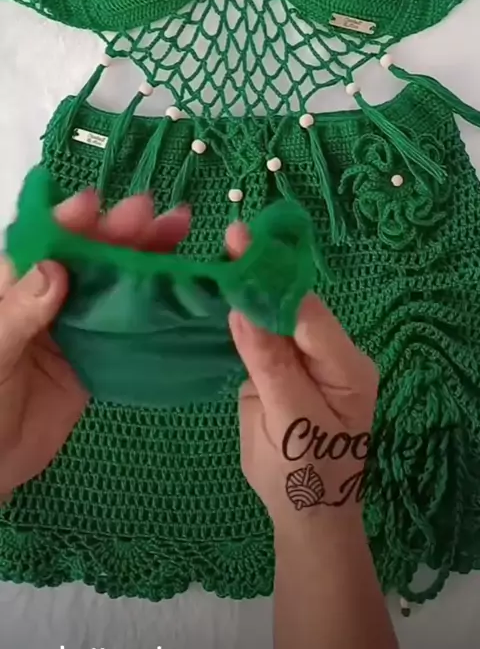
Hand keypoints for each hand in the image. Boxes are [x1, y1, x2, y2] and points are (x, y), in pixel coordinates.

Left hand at [0, 191, 189, 498]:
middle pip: (86, 257)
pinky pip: (124, 327)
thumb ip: (17, 313)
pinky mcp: (93, 358)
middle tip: (154, 213)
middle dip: (118, 232)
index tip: (96, 204)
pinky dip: (152, 309)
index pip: (42, 244)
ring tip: (178, 231)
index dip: (68, 222)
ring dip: (143, 259)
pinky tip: (179, 291)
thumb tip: (55, 269)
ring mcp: (73, 328)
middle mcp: (46, 300)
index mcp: (12, 288)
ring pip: (111, 285)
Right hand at [227, 223, 378, 532]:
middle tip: (227, 238)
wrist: (303, 515)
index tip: (241, 248)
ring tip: (218, 255)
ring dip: (248, 290)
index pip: (308, 314)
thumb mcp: (289, 421)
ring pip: (276, 317)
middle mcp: (329, 355)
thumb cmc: (305, 476)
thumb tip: (242, 310)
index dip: (274, 280)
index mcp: (346, 367)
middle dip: (261, 275)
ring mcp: (303, 361)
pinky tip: (219, 291)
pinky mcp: (280, 369)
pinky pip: (261, 336)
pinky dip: (241, 316)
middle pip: (293, 307)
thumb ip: (270, 365)